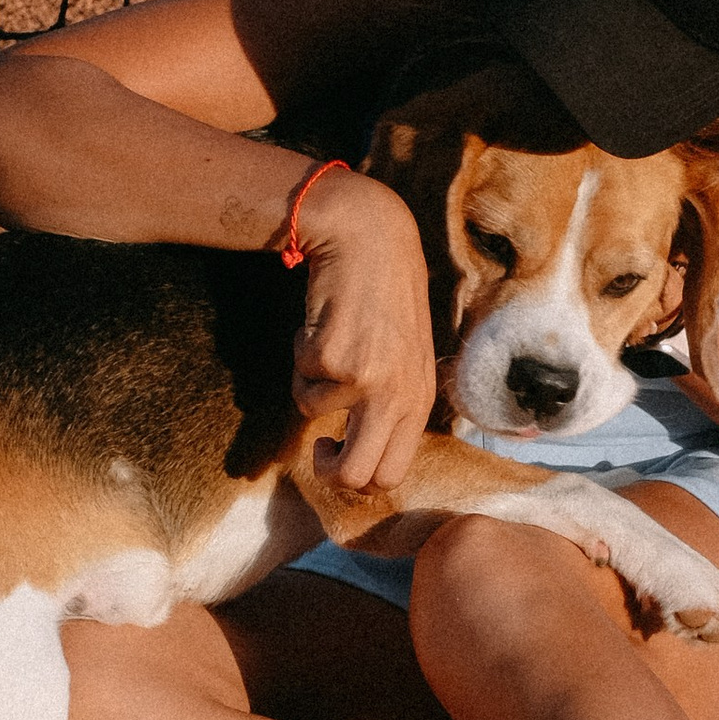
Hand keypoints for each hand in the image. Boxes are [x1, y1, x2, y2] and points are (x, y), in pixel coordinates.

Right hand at [289, 171, 438, 495]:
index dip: (358, 478)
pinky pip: (299, 374)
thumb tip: (356, 460)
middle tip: (316, 450)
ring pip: (313, 411)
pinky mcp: (332, 356)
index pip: (391, 472)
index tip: (341, 457)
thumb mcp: (404, 358)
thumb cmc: (383, 300)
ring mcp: (365, 378)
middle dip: (327, 471)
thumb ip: (389, 404)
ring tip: (331, 340)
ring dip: (309, 378)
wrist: (370, 241)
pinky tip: (324, 321)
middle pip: (356, 474)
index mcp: (419, 400)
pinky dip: (300, 350)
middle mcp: (397, 395)